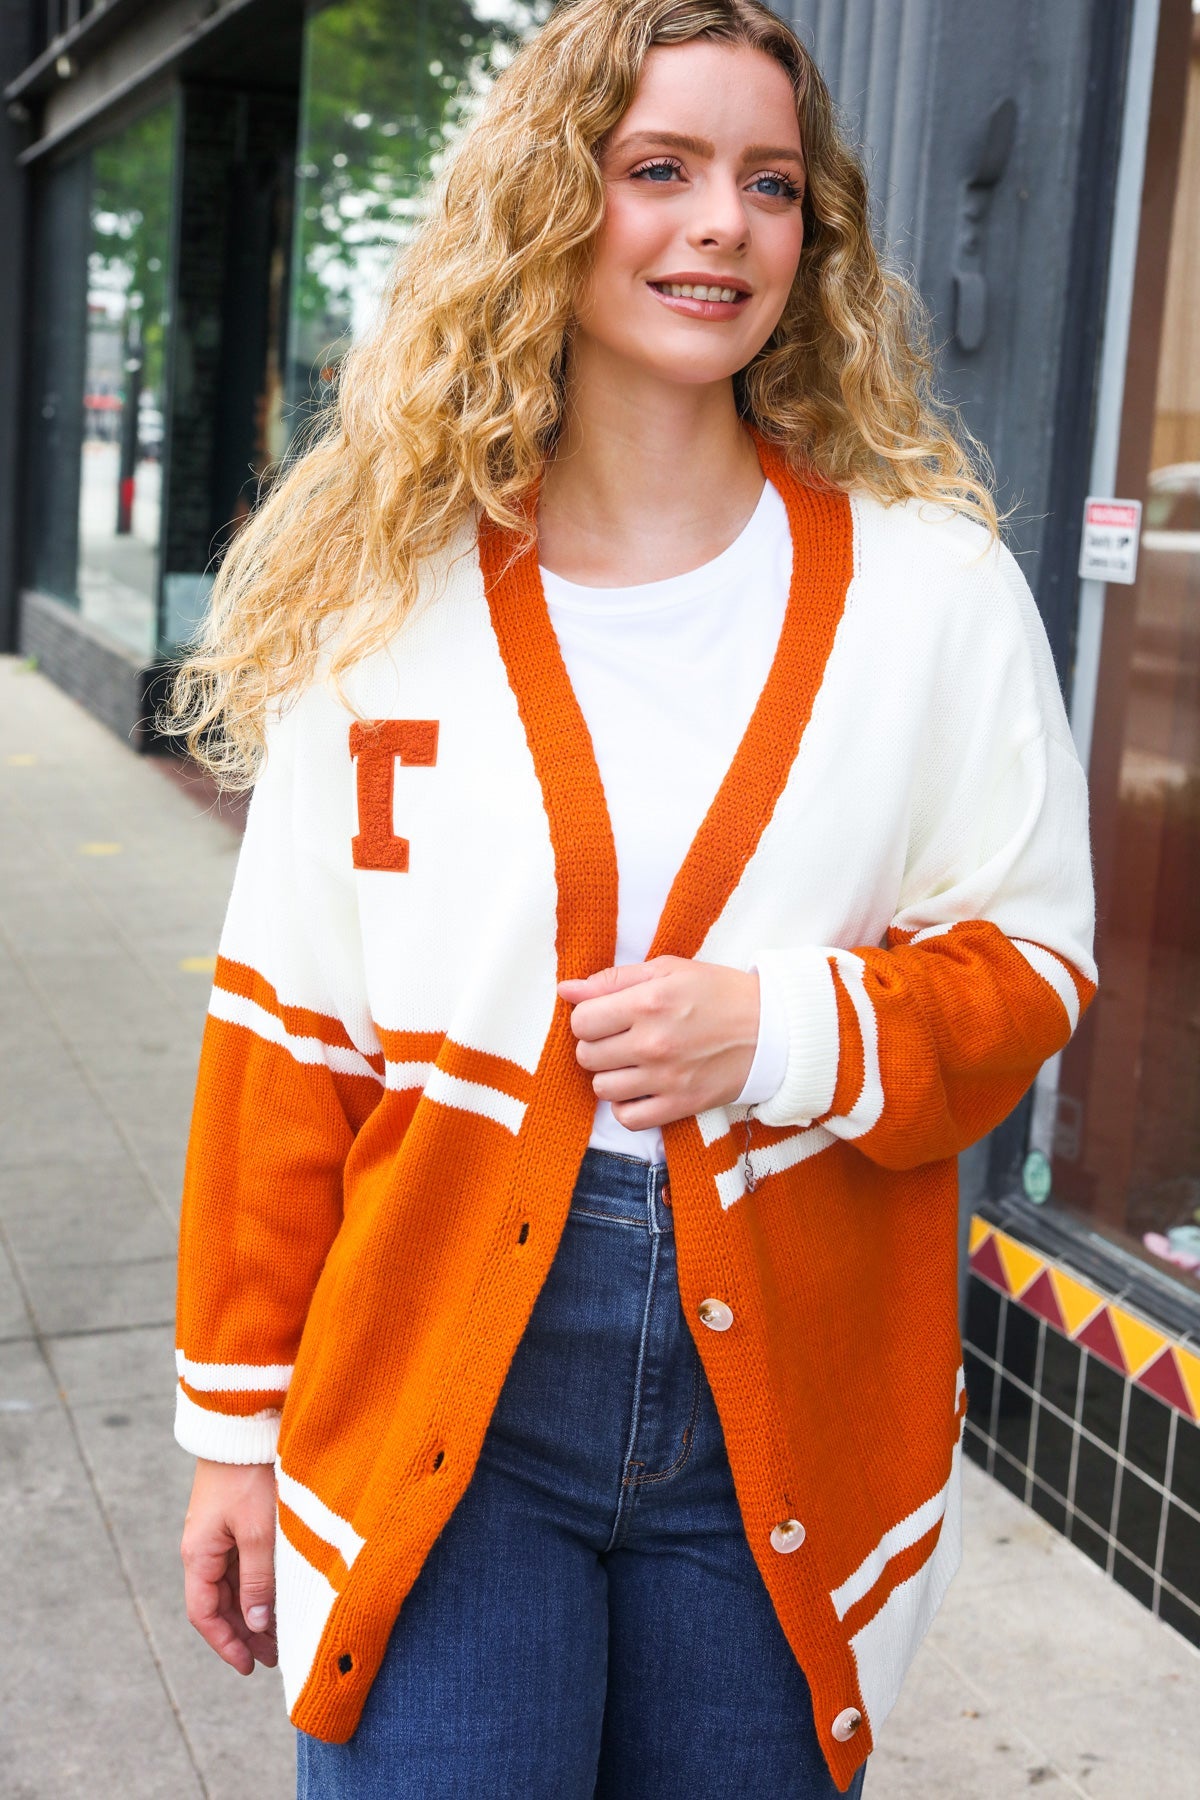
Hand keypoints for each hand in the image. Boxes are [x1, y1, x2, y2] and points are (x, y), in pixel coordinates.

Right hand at [181, 1459, 278, 1674]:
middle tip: (274, 1658)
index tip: (249, 1667)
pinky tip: (279, 1596)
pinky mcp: (234, 1520)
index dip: (225, 1644)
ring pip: (232, 1586)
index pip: (205, 1614)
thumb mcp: (257, 1532)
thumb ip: (257, 1579)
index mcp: (198, 1554)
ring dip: (253, 1612)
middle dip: (244, 1634)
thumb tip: (254, 1624)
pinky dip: (258, 1586)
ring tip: (280, 1636)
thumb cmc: (249, 1476)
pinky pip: (242, 1564)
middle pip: (220, 1604)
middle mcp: (203, 1548)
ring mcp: (218, 1534)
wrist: (244, 1425)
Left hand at [557, 956, 758, 1129]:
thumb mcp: (669, 970)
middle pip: (587, 1055)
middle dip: (597, 1045)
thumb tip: (566, 990)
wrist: (773, 1030)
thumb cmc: (719, 993)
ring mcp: (666, 1078)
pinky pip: (628, 1119)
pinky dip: (627, 1106)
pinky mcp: (681, 1105)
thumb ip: (614, 979)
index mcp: (649, 1002)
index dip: (588, 1017)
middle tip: (622, 1038)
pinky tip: (641, 1088)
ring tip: (633, 1062)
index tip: (607, 1016)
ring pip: (602, 1087)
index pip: (582, 1021)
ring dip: (611, 1075)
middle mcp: (654, 1042)